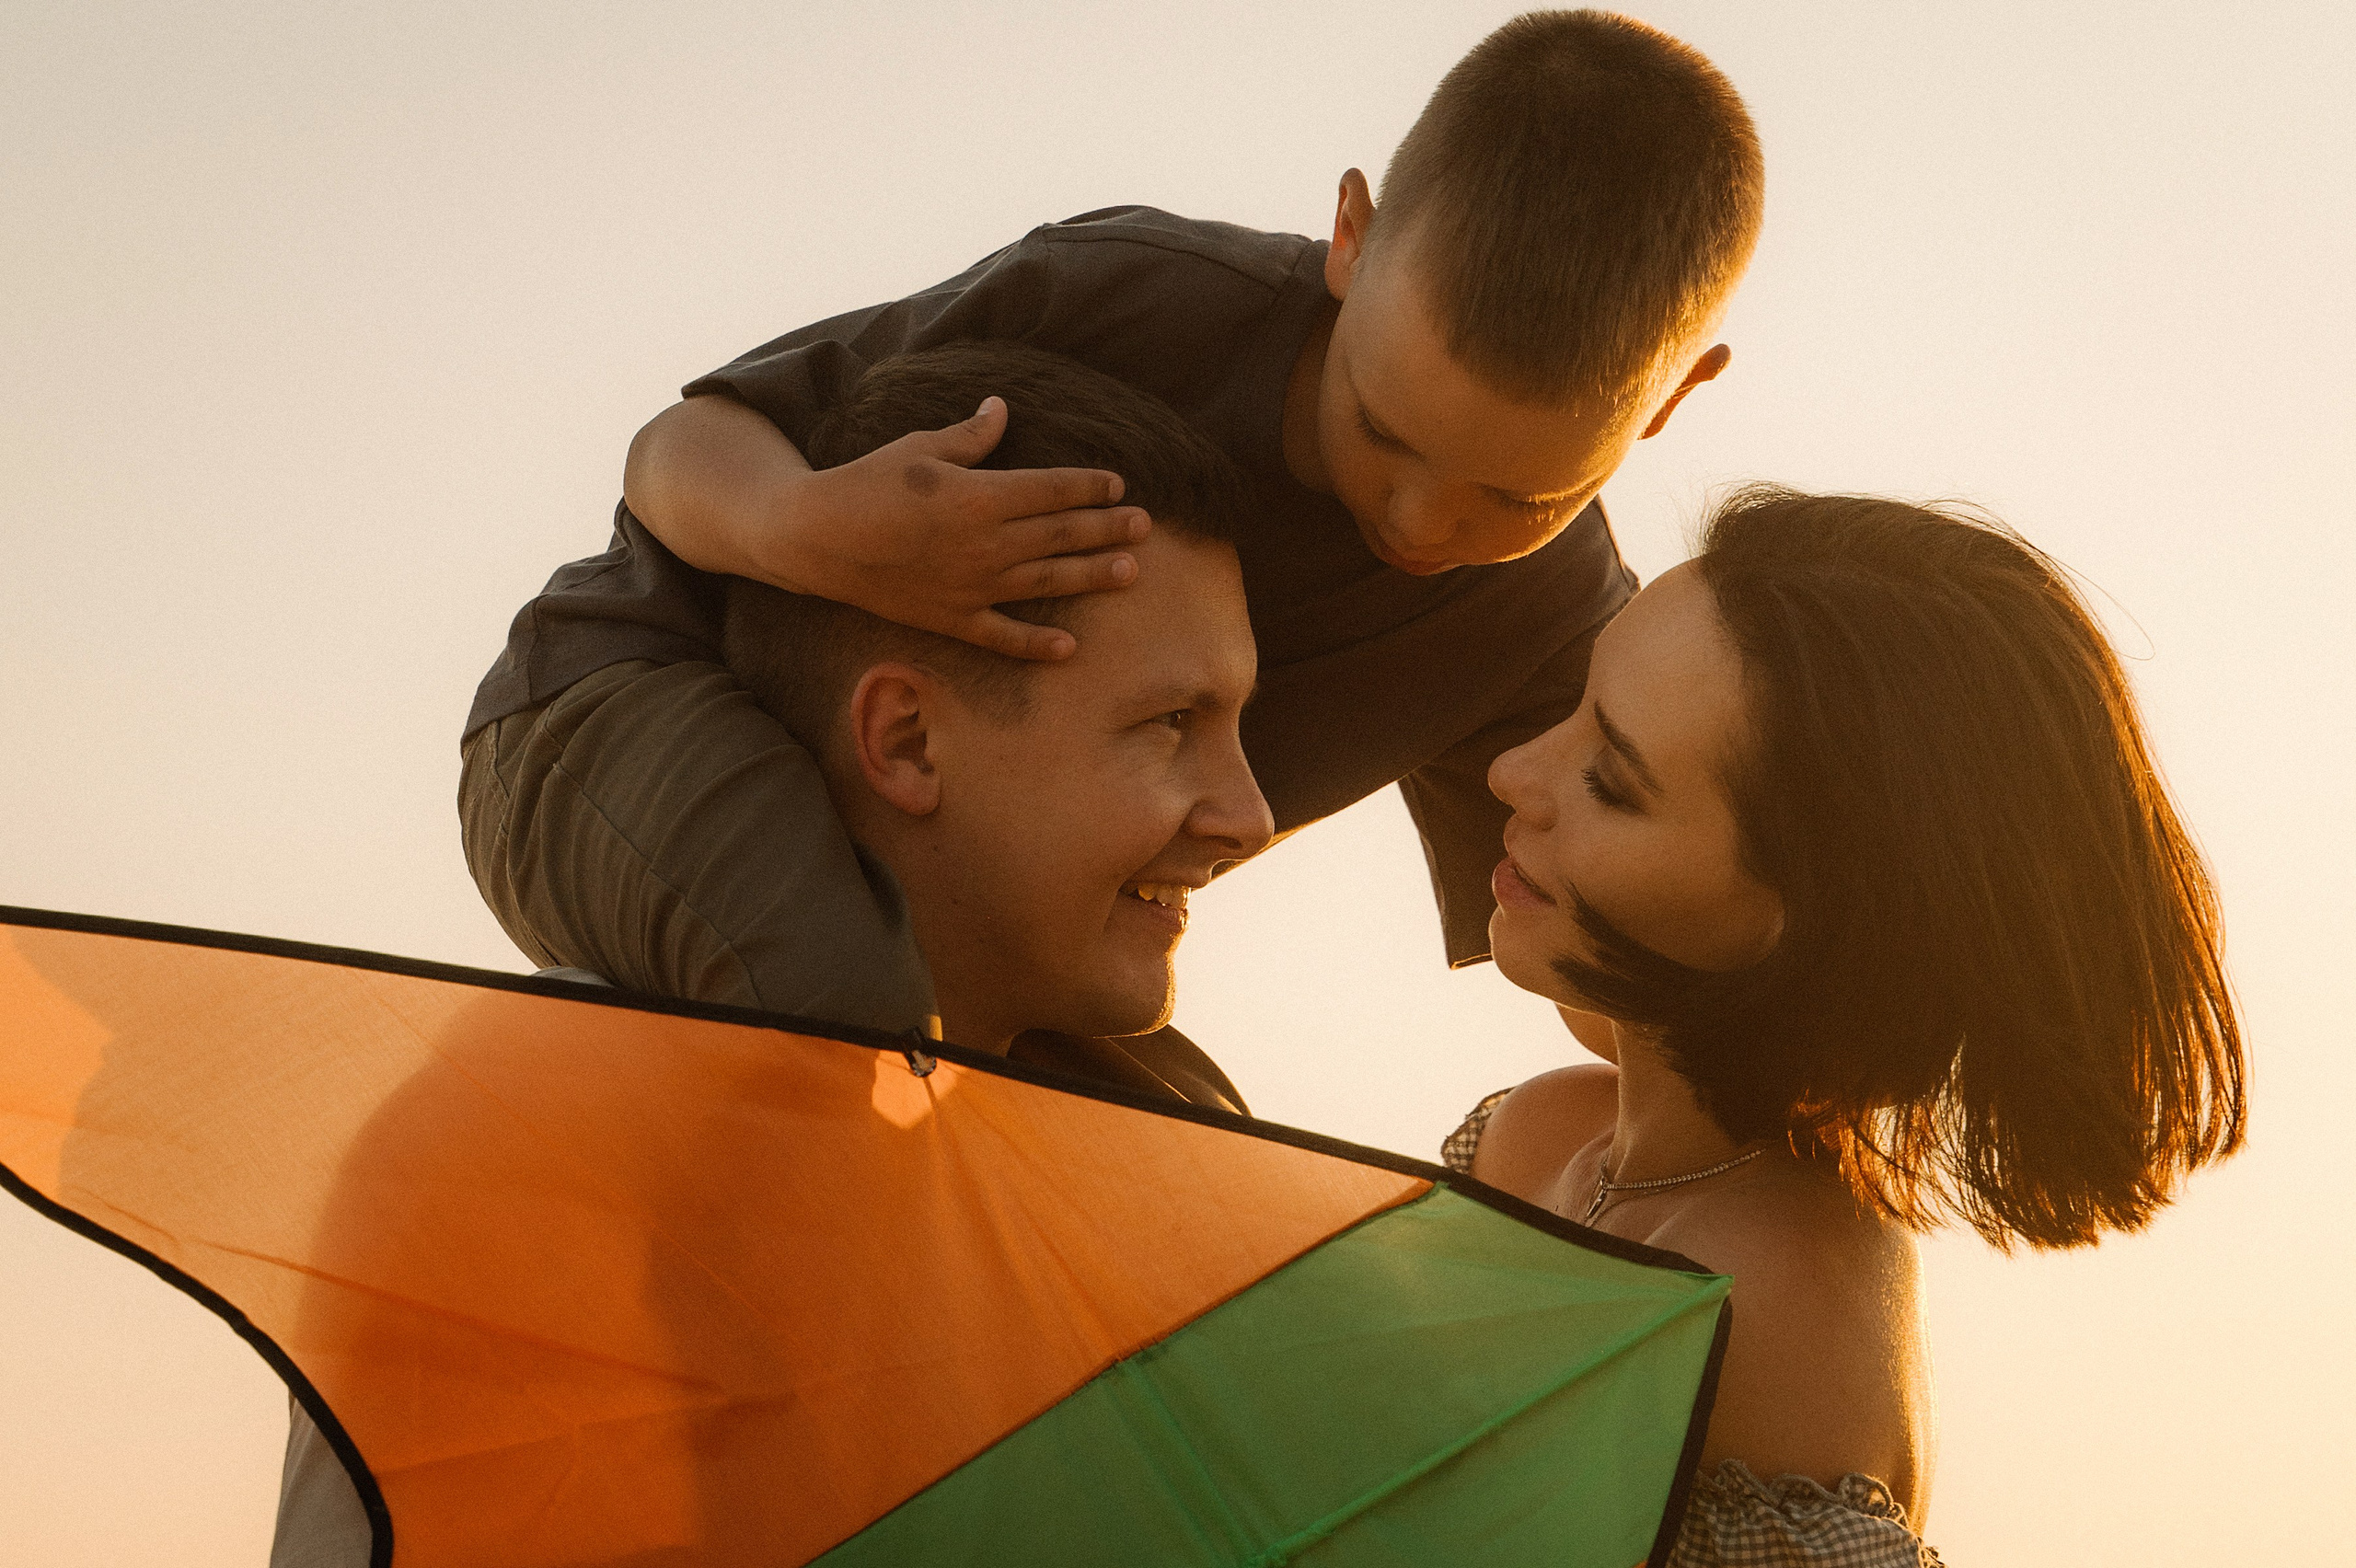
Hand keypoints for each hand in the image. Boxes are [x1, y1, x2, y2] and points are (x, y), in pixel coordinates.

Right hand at [770, 396, 1149, 659]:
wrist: (816, 539)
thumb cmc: (866, 483)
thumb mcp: (919, 447)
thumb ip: (970, 435)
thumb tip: (1002, 408)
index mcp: (981, 495)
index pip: (1052, 488)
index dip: (1089, 485)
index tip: (1117, 484)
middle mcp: (987, 543)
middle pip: (1062, 533)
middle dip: (1107, 527)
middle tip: (1144, 525)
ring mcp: (973, 586)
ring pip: (1048, 581)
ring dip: (1092, 576)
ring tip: (1130, 571)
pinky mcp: (953, 618)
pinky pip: (1004, 636)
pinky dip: (1037, 645)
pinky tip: (1070, 648)